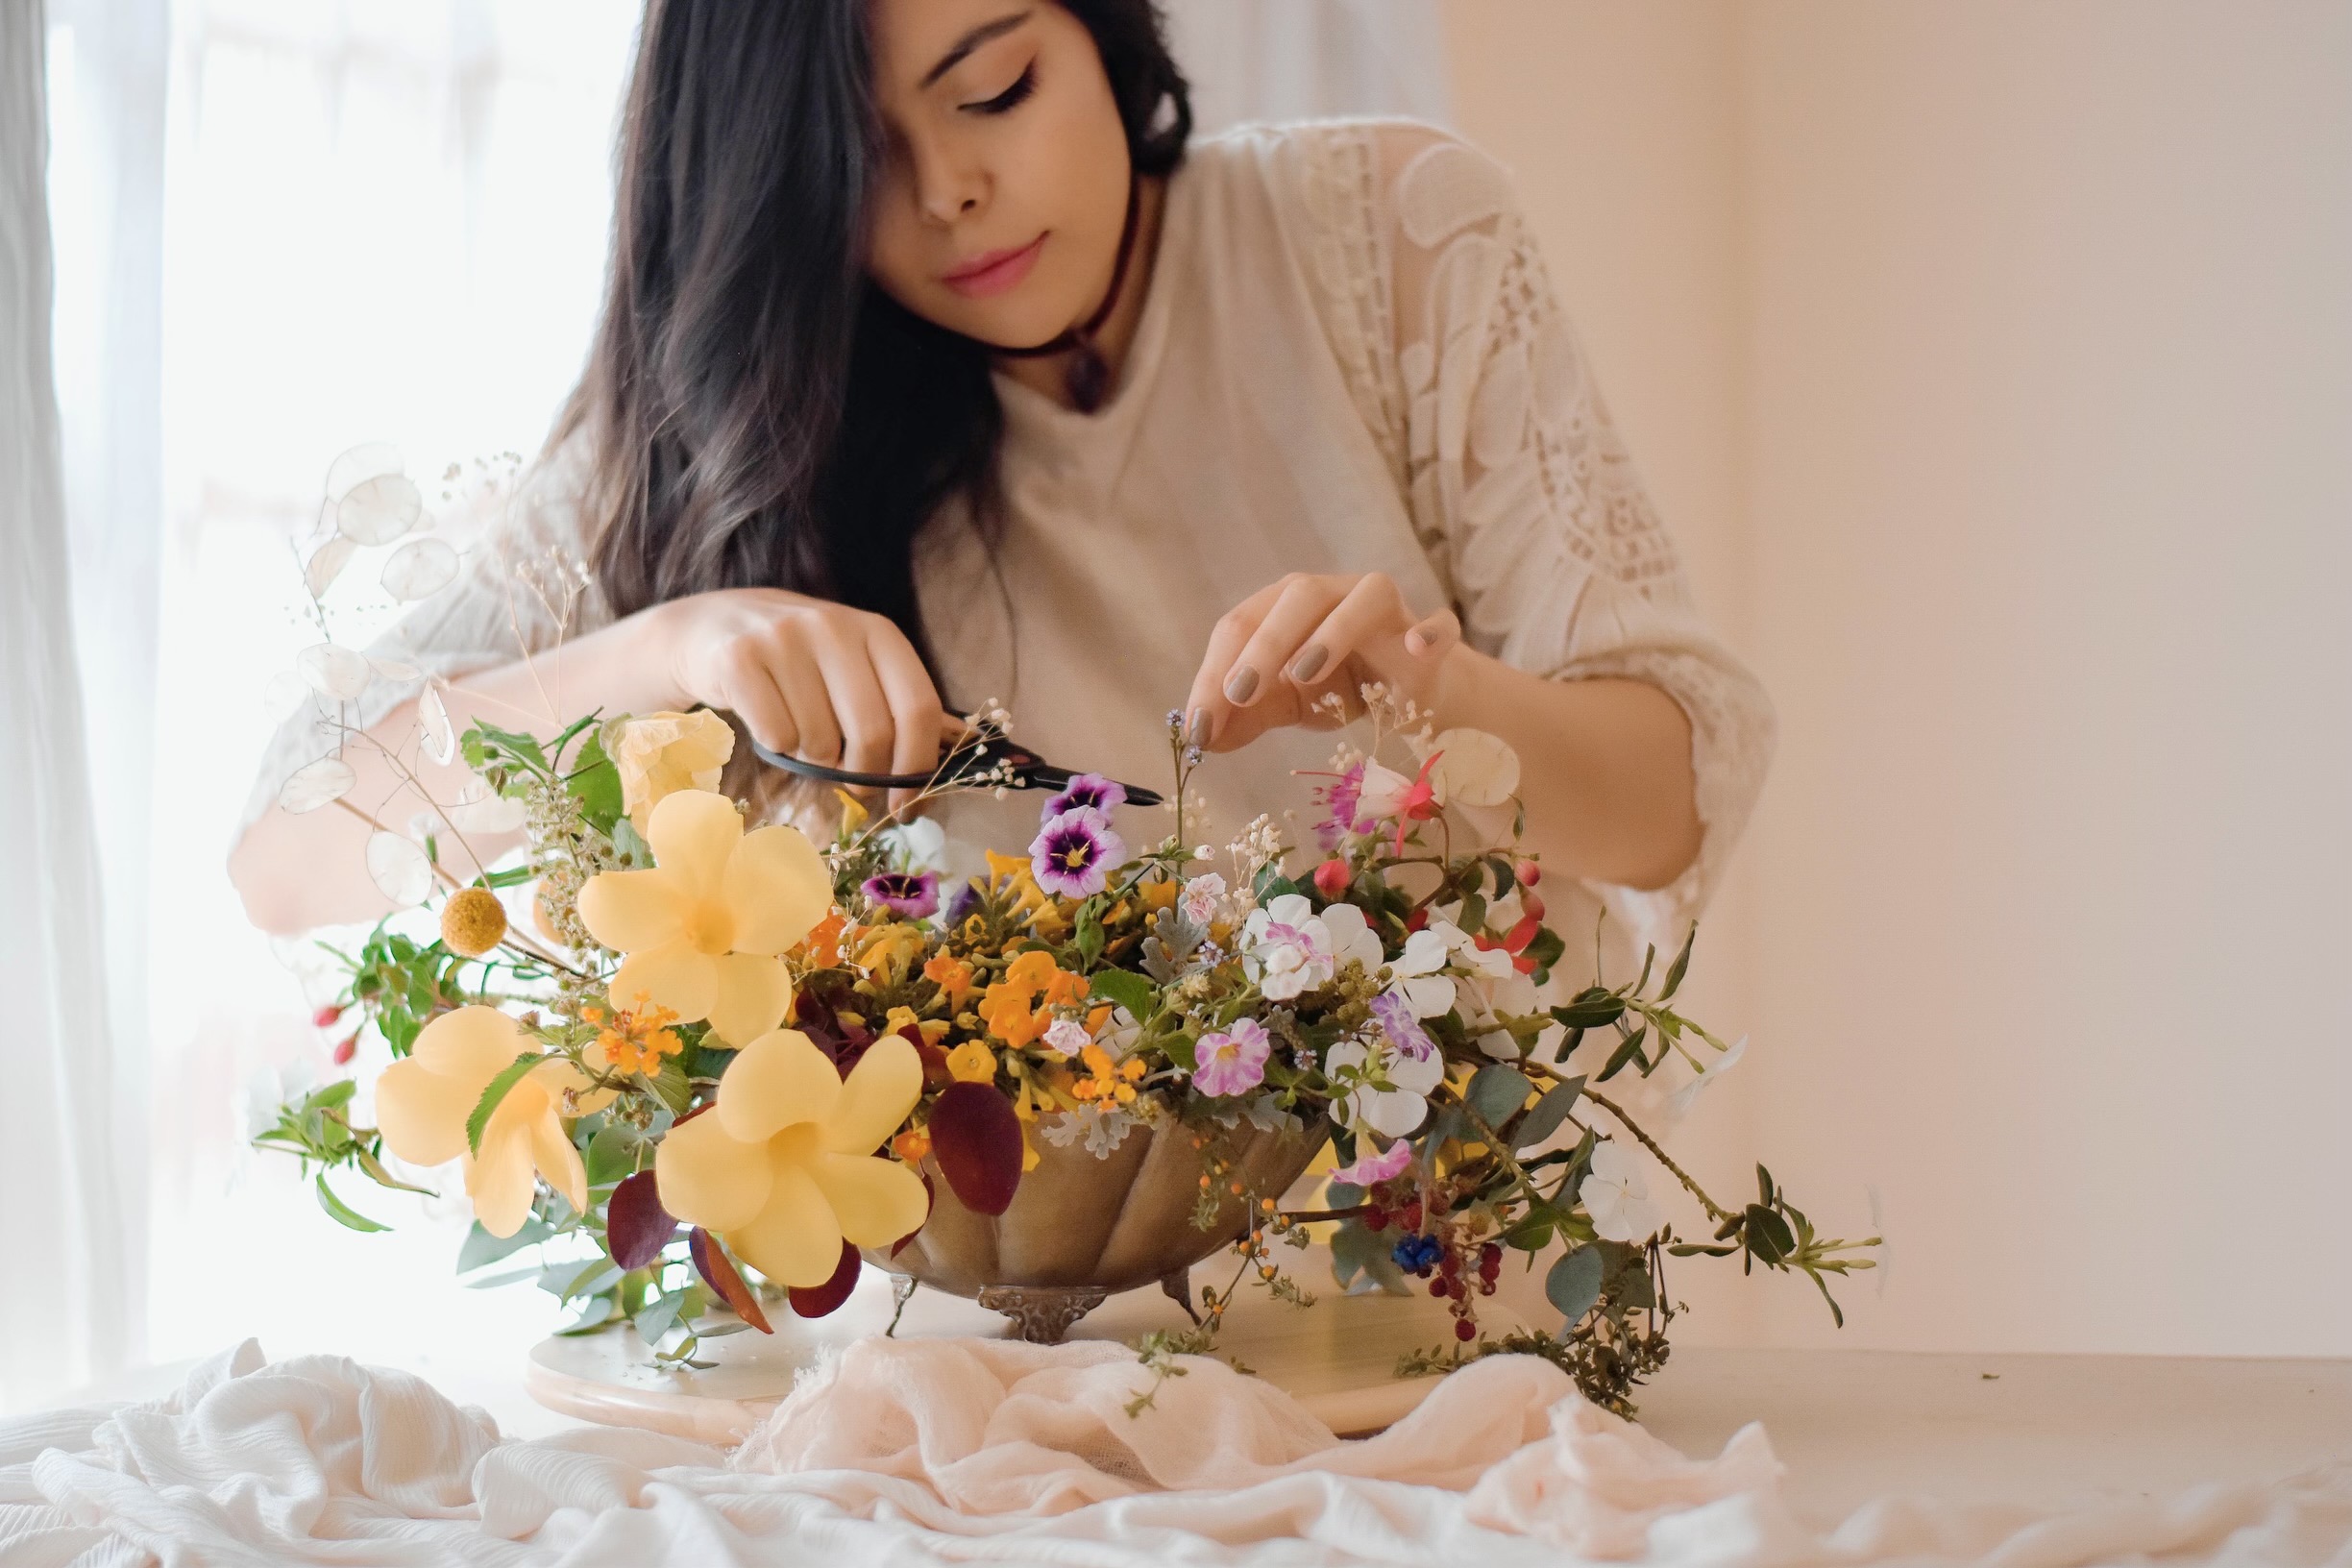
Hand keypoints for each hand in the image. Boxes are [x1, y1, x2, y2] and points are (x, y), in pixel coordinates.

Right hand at [650, 588, 959, 811]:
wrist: (712, 628)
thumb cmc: (800, 662)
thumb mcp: (856, 666)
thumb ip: (901, 702)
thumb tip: (962, 742)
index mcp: (877, 631)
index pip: (918, 706)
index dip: (917, 765)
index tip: (906, 804)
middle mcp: (835, 626)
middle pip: (873, 732)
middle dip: (866, 774)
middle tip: (853, 783)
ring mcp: (784, 639)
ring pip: (821, 741)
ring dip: (815, 759)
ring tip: (803, 734)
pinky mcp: (739, 658)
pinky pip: (777, 736)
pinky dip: (777, 746)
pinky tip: (770, 723)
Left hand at [1183, 572, 1461, 751]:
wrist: (1414, 697)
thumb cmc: (1343, 688)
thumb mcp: (1286, 704)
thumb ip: (1245, 716)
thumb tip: (1200, 739)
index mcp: (1289, 605)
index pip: (1243, 624)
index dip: (1215, 672)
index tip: (1200, 727)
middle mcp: (1336, 593)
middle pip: (1297, 598)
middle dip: (1264, 645)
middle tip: (1239, 693)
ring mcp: (1389, 610)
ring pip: (1363, 598)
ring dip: (1333, 631)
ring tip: (1303, 674)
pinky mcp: (1434, 635)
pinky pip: (1440, 625)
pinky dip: (1430, 632)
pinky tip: (1417, 648)